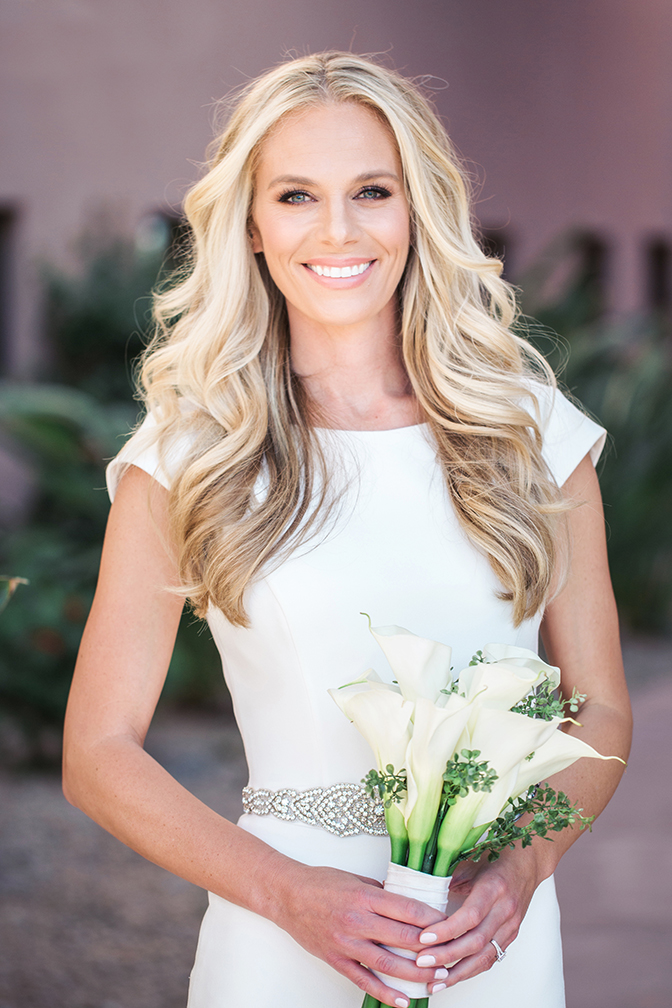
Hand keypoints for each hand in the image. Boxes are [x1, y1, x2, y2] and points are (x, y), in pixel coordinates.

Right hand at [270, 863, 448, 1007]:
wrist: (287, 895)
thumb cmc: (321, 883)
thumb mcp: (356, 879)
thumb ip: (382, 893)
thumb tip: (408, 903)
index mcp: (365, 897)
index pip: (408, 910)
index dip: (433, 920)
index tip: (449, 926)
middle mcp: (358, 920)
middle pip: (403, 938)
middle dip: (431, 950)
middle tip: (451, 956)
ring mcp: (346, 943)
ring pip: (387, 964)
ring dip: (415, 975)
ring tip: (436, 980)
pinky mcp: (336, 959)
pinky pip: (364, 980)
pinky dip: (385, 993)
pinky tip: (402, 1000)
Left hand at [412, 849, 545, 992]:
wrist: (528, 863)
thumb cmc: (496, 858)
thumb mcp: (471, 861)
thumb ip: (449, 879)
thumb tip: (423, 896)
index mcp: (494, 887)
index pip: (470, 916)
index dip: (447, 930)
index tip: (424, 938)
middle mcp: (506, 909)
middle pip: (476, 941)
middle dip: (447, 955)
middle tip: (421, 962)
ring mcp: (511, 925)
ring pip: (485, 956)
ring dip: (458, 972)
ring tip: (434, 983)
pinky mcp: (511, 936)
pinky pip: (491, 958)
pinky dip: (471, 970)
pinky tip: (452, 977)